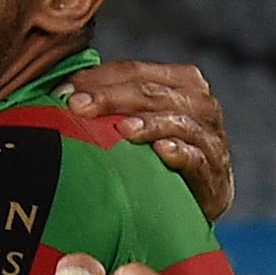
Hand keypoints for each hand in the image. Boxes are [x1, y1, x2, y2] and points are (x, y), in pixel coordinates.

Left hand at [60, 61, 233, 221]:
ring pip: (179, 120)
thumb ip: (108, 103)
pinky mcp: (215, 175)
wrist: (191, 202)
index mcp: (180, 82)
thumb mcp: (131, 123)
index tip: (62, 93)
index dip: (97, 78)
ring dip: (148, 123)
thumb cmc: (152, 157)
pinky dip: (180, 152)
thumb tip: (60, 94)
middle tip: (78, 107)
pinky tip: (161, 151)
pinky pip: (198, 158)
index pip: (134, 71)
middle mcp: (200, 104)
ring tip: (121, 128)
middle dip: (112, 98)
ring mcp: (211, 139)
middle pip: (153, 92)